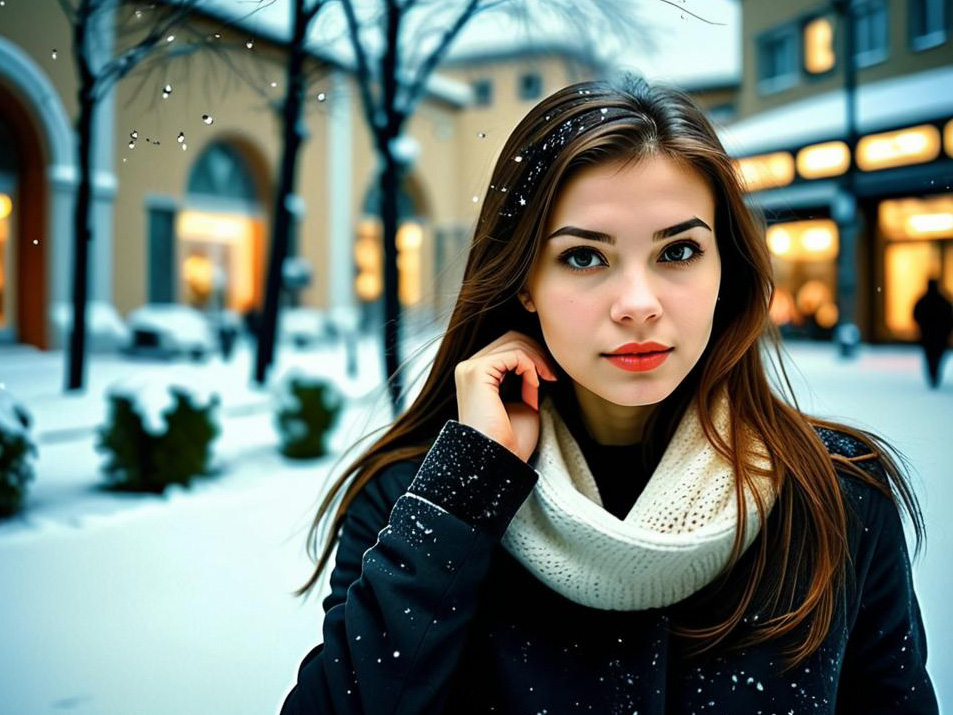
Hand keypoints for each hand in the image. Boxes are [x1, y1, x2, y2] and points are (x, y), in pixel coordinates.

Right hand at [454, 331, 558, 461]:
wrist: (499, 461)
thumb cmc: (511, 440)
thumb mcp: (522, 402)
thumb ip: (524, 379)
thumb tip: (535, 361)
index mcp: (475, 376)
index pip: (506, 347)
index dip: (533, 356)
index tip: (550, 376)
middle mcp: (468, 369)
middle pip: (509, 339)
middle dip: (536, 352)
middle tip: (552, 374)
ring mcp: (470, 369)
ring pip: (513, 343)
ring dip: (536, 359)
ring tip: (547, 379)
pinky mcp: (477, 372)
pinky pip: (513, 354)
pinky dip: (530, 366)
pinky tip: (536, 384)